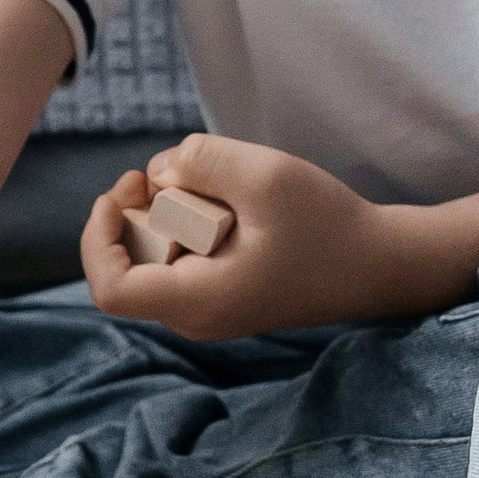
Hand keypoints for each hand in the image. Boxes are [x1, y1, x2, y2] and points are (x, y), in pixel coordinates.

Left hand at [79, 133, 429, 337]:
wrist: (381, 263)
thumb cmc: (328, 225)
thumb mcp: (264, 176)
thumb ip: (200, 161)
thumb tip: (157, 173)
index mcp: (198, 302)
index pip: (109, 287)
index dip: (98, 236)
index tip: (125, 191)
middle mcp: (196, 317)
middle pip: (128, 264)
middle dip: (136, 212)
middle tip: (173, 173)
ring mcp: (210, 309)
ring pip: (154, 257)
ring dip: (166, 214)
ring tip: (216, 188)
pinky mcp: (224, 294)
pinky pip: (182, 257)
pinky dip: (189, 223)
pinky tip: (227, 202)